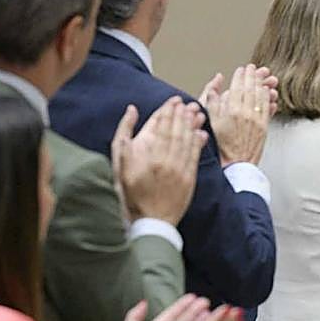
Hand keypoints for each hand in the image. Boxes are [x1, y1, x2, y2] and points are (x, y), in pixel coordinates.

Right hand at [112, 97, 208, 224]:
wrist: (147, 219)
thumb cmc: (130, 190)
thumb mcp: (118, 159)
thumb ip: (124, 132)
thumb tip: (132, 109)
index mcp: (147, 151)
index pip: (160, 123)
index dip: (168, 110)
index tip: (173, 101)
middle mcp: (164, 157)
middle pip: (176, 128)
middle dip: (182, 113)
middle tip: (187, 102)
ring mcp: (178, 168)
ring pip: (187, 139)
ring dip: (192, 124)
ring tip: (196, 112)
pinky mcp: (188, 178)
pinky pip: (195, 155)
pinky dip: (198, 142)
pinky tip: (201, 133)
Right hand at [199, 64, 273, 165]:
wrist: (234, 166)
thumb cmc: (219, 147)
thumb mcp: (210, 121)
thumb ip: (212, 100)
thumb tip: (216, 84)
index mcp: (232, 111)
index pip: (238, 87)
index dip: (240, 76)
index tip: (241, 69)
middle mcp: (246, 114)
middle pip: (251, 89)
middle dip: (253, 76)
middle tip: (254, 67)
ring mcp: (257, 121)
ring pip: (261, 97)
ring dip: (262, 84)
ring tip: (263, 75)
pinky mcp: (264, 128)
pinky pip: (268, 108)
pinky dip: (268, 98)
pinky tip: (268, 93)